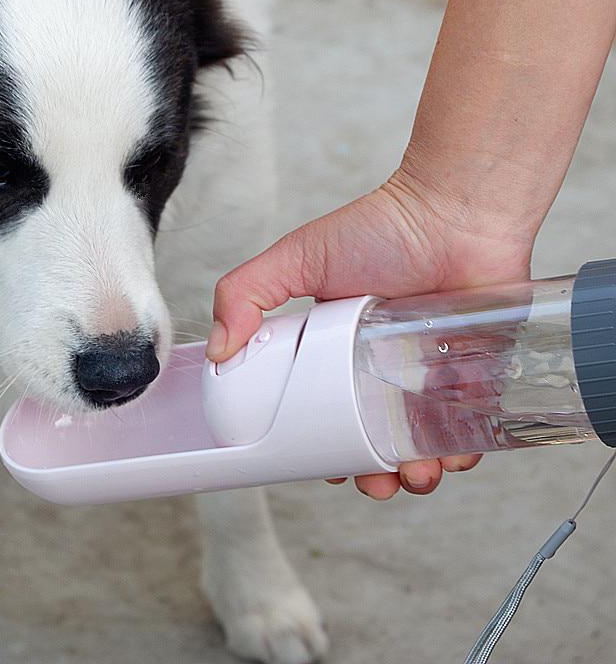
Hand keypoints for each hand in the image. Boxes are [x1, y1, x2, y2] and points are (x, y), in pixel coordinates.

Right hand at [207, 169, 533, 499]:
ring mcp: (431, 371)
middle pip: (375, 436)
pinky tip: (453, 457)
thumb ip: (245, 293)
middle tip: (375, 483)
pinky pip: (471, 426)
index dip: (322, 445)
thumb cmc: (380, 229)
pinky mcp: (475, 372)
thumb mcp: (297, 259)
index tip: (325, 469)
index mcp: (339, 349)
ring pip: (422, 441)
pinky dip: (462, 450)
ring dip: (417, 472)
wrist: (453, 211)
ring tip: (415, 476)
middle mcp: (384, 364)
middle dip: (373, 472)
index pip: (325, 409)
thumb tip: (218, 351)